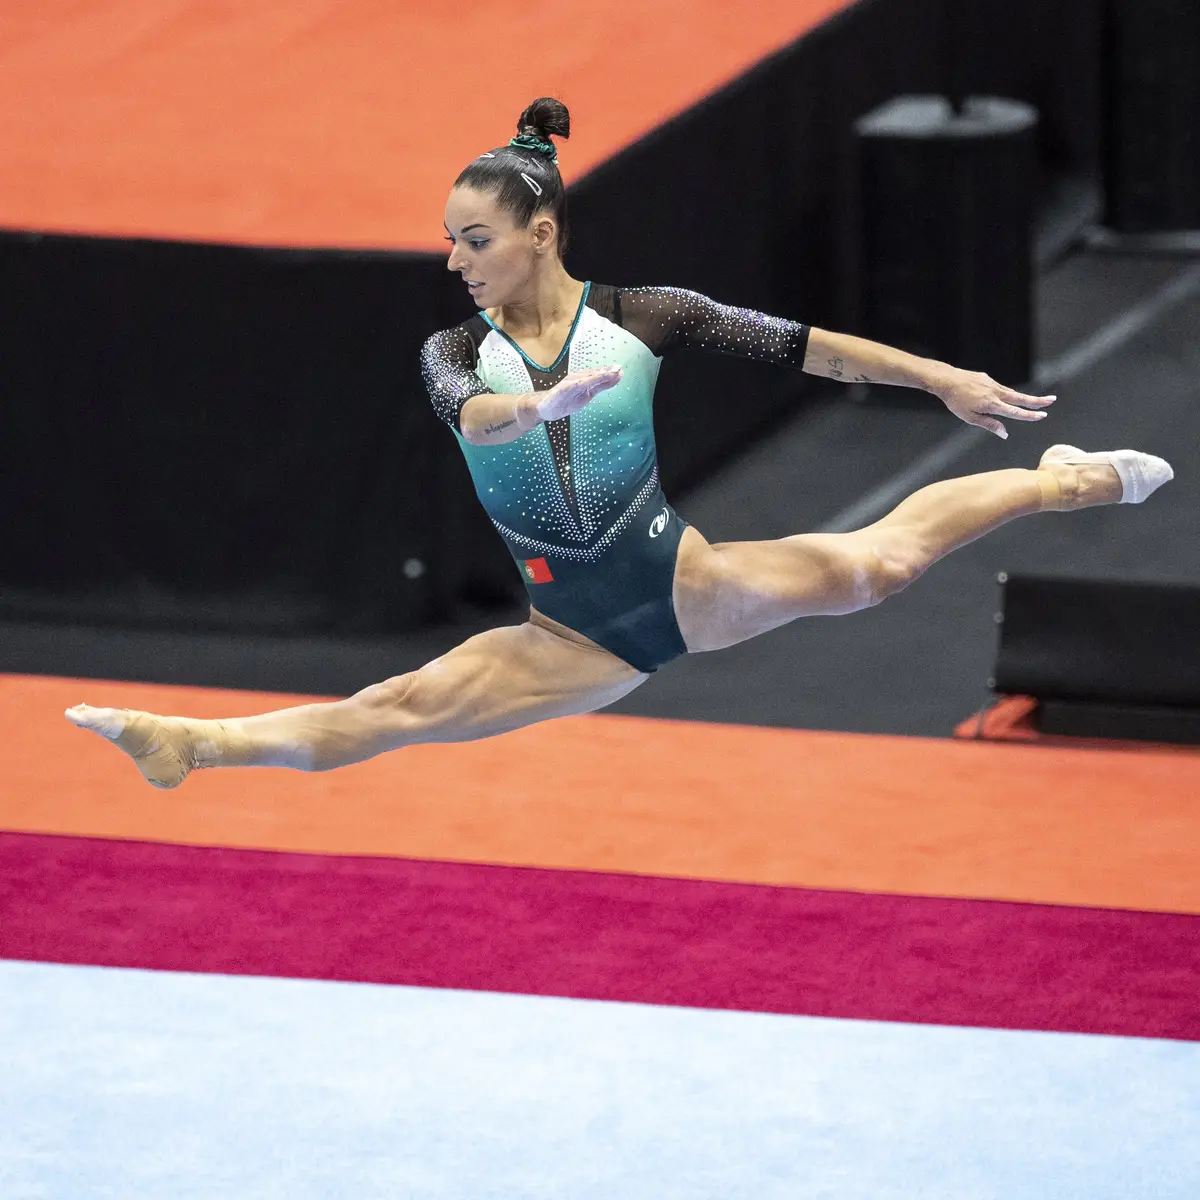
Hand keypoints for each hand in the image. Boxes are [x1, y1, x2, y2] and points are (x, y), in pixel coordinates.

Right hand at [534, 366, 622, 421]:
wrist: (545, 407)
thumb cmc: (566, 400)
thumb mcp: (588, 394)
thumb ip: (601, 386)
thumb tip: (617, 377)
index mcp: (584, 379)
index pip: (598, 375)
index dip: (608, 372)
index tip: (620, 370)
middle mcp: (576, 378)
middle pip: (592, 375)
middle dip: (604, 372)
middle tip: (617, 369)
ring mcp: (568, 384)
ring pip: (583, 379)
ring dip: (594, 376)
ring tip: (605, 374)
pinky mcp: (560, 391)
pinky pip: (569, 387)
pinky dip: (576, 384)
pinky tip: (583, 383)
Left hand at [931, 368, 1054, 438]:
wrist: (947, 380)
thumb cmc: (956, 401)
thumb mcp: (970, 417)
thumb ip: (989, 424)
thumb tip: (1005, 433)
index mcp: (992, 404)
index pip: (1015, 411)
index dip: (1029, 415)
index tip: (1042, 415)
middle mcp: (996, 393)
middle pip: (1021, 398)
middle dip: (1038, 400)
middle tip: (1052, 400)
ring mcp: (993, 384)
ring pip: (1012, 393)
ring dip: (1025, 398)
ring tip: (1036, 403)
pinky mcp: (988, 379)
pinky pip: (1001, 389)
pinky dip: (1007, 395)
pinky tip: (1006, 399)